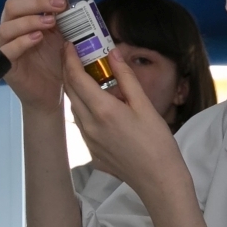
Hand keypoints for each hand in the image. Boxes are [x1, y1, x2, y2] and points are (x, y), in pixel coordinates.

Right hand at [0, 0, 72, 112]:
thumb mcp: (63, 35)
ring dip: (30, 20)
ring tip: (51, 22)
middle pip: (13, 5)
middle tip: (59, 4)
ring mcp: (7, 45)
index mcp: (24, 16)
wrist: (51, 92)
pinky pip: (7, 50)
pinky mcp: (6, 64)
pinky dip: (22, 41)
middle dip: (37, 2)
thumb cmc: (55, 62)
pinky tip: (38, 38)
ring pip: (7, 26)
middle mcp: (12, 27)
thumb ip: (65, 17)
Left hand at [63, 41, 189, 201]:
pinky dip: (85, 109)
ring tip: (88, 78)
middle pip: (70, 91)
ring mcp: (89, 141)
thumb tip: (113, 54)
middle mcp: (90, 125)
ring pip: (74, 108)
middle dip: (68, 70)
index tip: (70, 45)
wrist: (158, 180)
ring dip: (76, 90)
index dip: (69, 58)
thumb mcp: (145, 105)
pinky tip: (99, 106)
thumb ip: (126, 78)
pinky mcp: (92, 152)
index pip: (76, 77)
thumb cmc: (157, 143)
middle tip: (75, 56)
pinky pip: (82, 125)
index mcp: (103, 110)